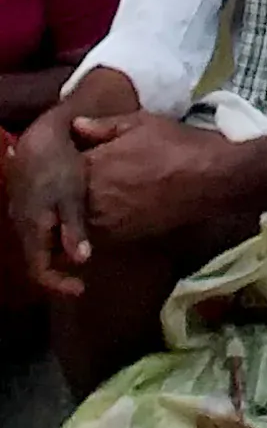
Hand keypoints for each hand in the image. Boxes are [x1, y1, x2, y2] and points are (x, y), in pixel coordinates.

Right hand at [9, 112, 91, 296]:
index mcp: (32, 231)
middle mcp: (23, 228)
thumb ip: (74, 228)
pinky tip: (72, 232)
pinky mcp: (28, 206)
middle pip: (37, 262)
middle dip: (58, 273)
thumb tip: (82, 261)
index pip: (39, 272)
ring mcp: (23, 217)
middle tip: (81, 278)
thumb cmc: (59, 166)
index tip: (81, 289)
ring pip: (37, 247)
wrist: (39, 138)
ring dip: (56, 256)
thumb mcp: (71, 195)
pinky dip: (54, 239)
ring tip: (79, 257)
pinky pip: (38, 233)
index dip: (58, 285)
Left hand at [79, 112, 250, 251]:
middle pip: (64, 198)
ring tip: (101, 192)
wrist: (210, 180)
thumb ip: (105, 126)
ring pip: (76, 218)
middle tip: (86, 175)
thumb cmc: (178, 145)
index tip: (73, 156)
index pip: (61, 167)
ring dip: (81, 208)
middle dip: (68, 189)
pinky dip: (96, 222)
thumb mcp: (143, 123)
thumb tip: (75, 126)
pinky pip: (93, 232)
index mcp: (94, 165)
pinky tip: (113, 207)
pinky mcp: (117, 239)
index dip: (64, 162)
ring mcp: (103, 222)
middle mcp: (91, 197)